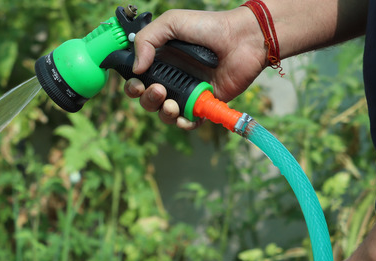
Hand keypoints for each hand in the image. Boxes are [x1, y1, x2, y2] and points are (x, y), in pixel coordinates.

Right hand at [124, 7, 267, 128]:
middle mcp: (171, 78)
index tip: (137, 82)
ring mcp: (187, 92)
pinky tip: (184, 116)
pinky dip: (183, 123)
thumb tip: (136, 68)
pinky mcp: (203, 104)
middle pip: (147, 100)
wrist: (242, 38)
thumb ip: (147, 39)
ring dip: (163, 113)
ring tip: (172, 104)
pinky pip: (188, 122)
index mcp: (160, 61)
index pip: (137, 80)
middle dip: (147, 99)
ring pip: (164, 113)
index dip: (133, 85)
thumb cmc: (208, 26)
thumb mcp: (171, 22)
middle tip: (159, 90)